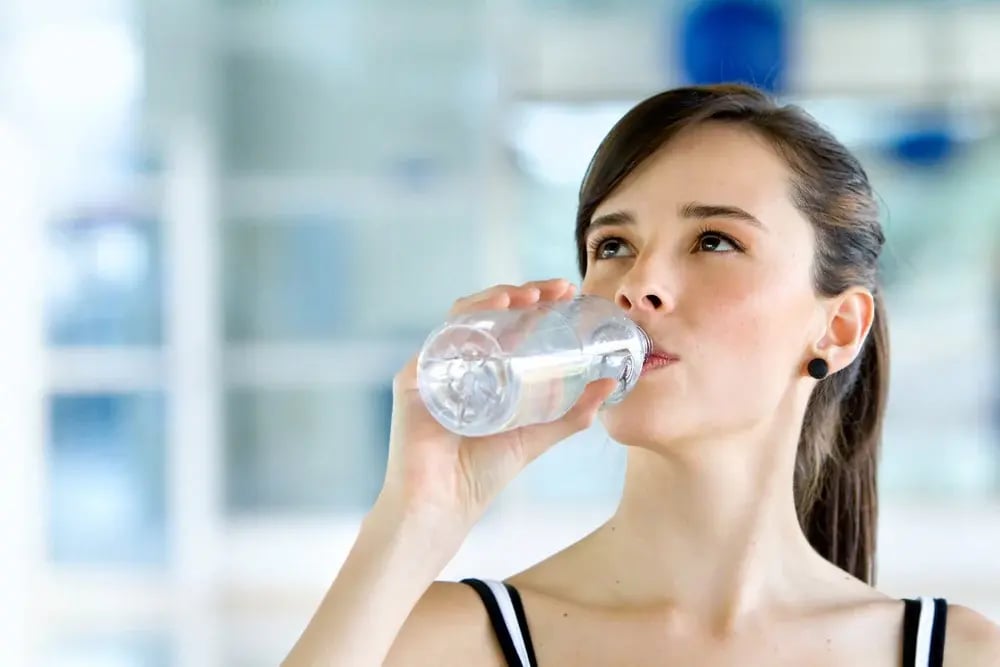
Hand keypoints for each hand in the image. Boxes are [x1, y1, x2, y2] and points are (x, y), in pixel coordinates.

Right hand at [375, 278, 617, 533]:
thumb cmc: (482, 472)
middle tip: (558, 289)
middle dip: (524, 292)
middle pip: (488, 312)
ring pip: (464, 315)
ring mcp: (434, 365)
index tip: (568, 292)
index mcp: (482, 369)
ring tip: (530, 296)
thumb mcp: (537, 435)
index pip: (508, 323)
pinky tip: (495, 311)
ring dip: (498, 297)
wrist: (445, 504)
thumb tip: (610, 384)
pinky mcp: (415, 376)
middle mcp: (457, 360)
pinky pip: (440, 337)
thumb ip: (571, 413)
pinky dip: (469, 317)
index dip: (537, 302)